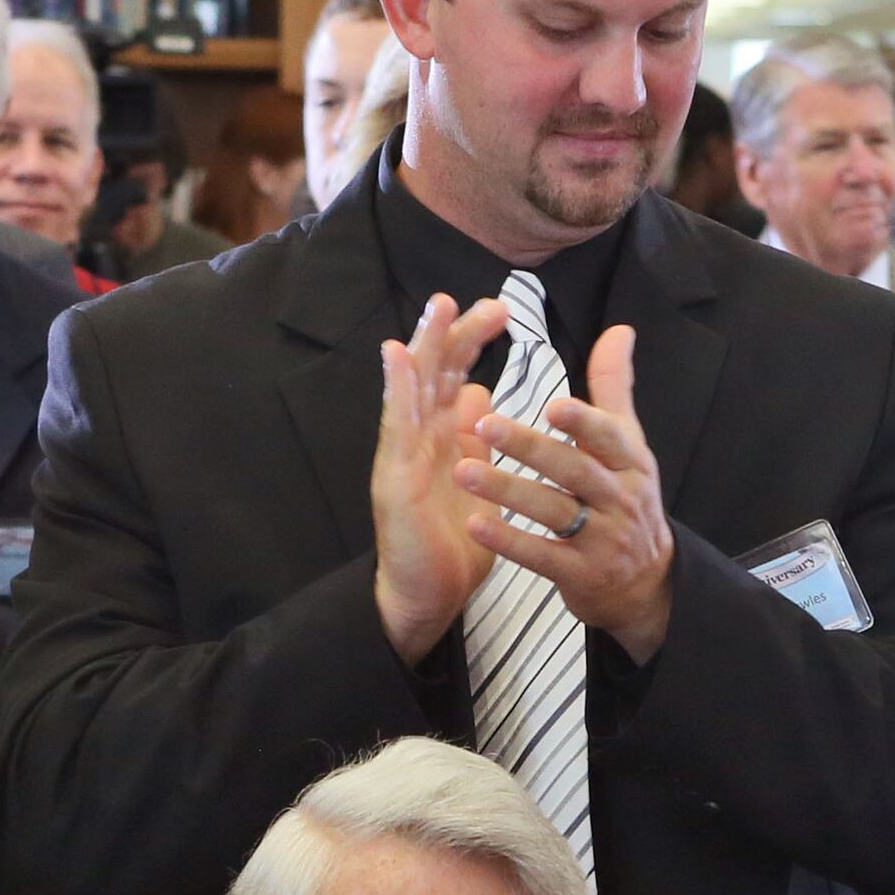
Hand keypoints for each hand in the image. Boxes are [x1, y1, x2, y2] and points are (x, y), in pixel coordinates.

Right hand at [370, 292, 511, 659]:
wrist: (430, 596)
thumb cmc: (453, 544)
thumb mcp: (476, 480)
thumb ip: (476, 438)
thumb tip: (482, 393)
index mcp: (444, 438)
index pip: (456, 377)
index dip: (473, 342)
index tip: (501, 312)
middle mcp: (420, 439)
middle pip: (436, 373)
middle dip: (456, 333)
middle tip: (481, 298)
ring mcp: (402, 454)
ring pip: (413, 388)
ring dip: (424, 344)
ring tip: (438, 306)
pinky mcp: (393, 478)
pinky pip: (394, 427)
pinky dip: (396, 389)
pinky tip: (398, 356)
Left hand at [459, 323, 679, 665]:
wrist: (643, 582)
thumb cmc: (625, 497)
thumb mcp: (629, 444)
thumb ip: (614, 387)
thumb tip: (620, 329)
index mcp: (630, 462)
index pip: (609, 437)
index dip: (584, 423)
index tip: (551, 405)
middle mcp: (620, 499)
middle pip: (574, 470)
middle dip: (530, 448)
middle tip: (486, 424)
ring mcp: (602, 540)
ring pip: (552, 511)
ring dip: (507, 491)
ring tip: (464, 472)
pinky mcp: (579, 575)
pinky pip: (541, 556)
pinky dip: (508, 541)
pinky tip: (475, 525)